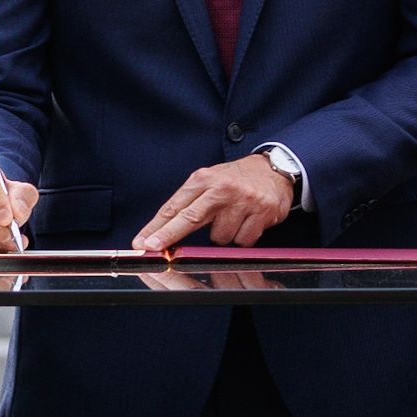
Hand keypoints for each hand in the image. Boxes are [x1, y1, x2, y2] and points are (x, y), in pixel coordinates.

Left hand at [136, 153, 298, 252]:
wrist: (273, 169)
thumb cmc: (235, 180)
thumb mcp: (209, 181)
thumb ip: (189, 204)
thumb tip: (163, 233)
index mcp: (204, 179)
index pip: (175, 206)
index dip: (157, 226)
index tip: (143, 241)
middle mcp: (222, 188)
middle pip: (190, 218)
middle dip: (169, 235)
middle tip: (153, 247)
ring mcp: (243, 200)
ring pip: (220, 237)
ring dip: (223, 236)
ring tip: (232, 219)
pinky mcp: (263, 212)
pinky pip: (243, 241)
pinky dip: (242, 238)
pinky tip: (246, 222)